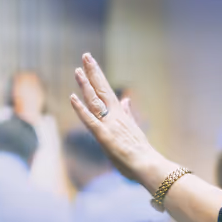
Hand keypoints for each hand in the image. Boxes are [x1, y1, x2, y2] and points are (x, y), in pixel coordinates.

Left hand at [70, 54, 175, 192]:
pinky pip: (90, 121)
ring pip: (95, 101)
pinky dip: (80, 109)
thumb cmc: (141, 153)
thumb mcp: (134, 129)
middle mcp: (114, 116)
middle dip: (93, 72)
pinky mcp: (104, 136)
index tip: (91, 64)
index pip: (106, 91)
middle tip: (86, 56)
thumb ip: (127, 114)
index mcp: (120, 115)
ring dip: (86, 85)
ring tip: (78, 70)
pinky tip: (72, 98)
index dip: (97, 77)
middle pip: (101, 90)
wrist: (148, 165)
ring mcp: (109, 125)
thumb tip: (125, 100)